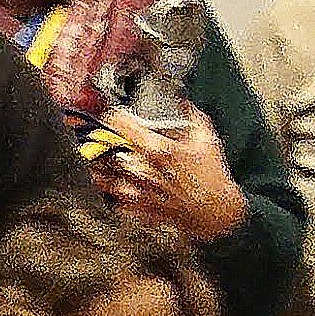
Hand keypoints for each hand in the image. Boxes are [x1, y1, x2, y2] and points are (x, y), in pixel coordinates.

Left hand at [97, 115, 242, 241]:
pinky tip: (116, 179)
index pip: (118, 123)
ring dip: (100, 164)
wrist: (215, 213)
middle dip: (106, 140)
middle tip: (108, 136)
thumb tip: (182, 102)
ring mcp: (134, 190)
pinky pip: (109, 195)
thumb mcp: (207, 139)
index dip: (114, 114)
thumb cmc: (212, 180)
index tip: (114, 114)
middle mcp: (141, 170)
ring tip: (104, 158)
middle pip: (104, 148)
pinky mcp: (133, 206)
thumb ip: (191, 116)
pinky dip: (109, 186)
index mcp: (156, 149)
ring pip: (99, 174)